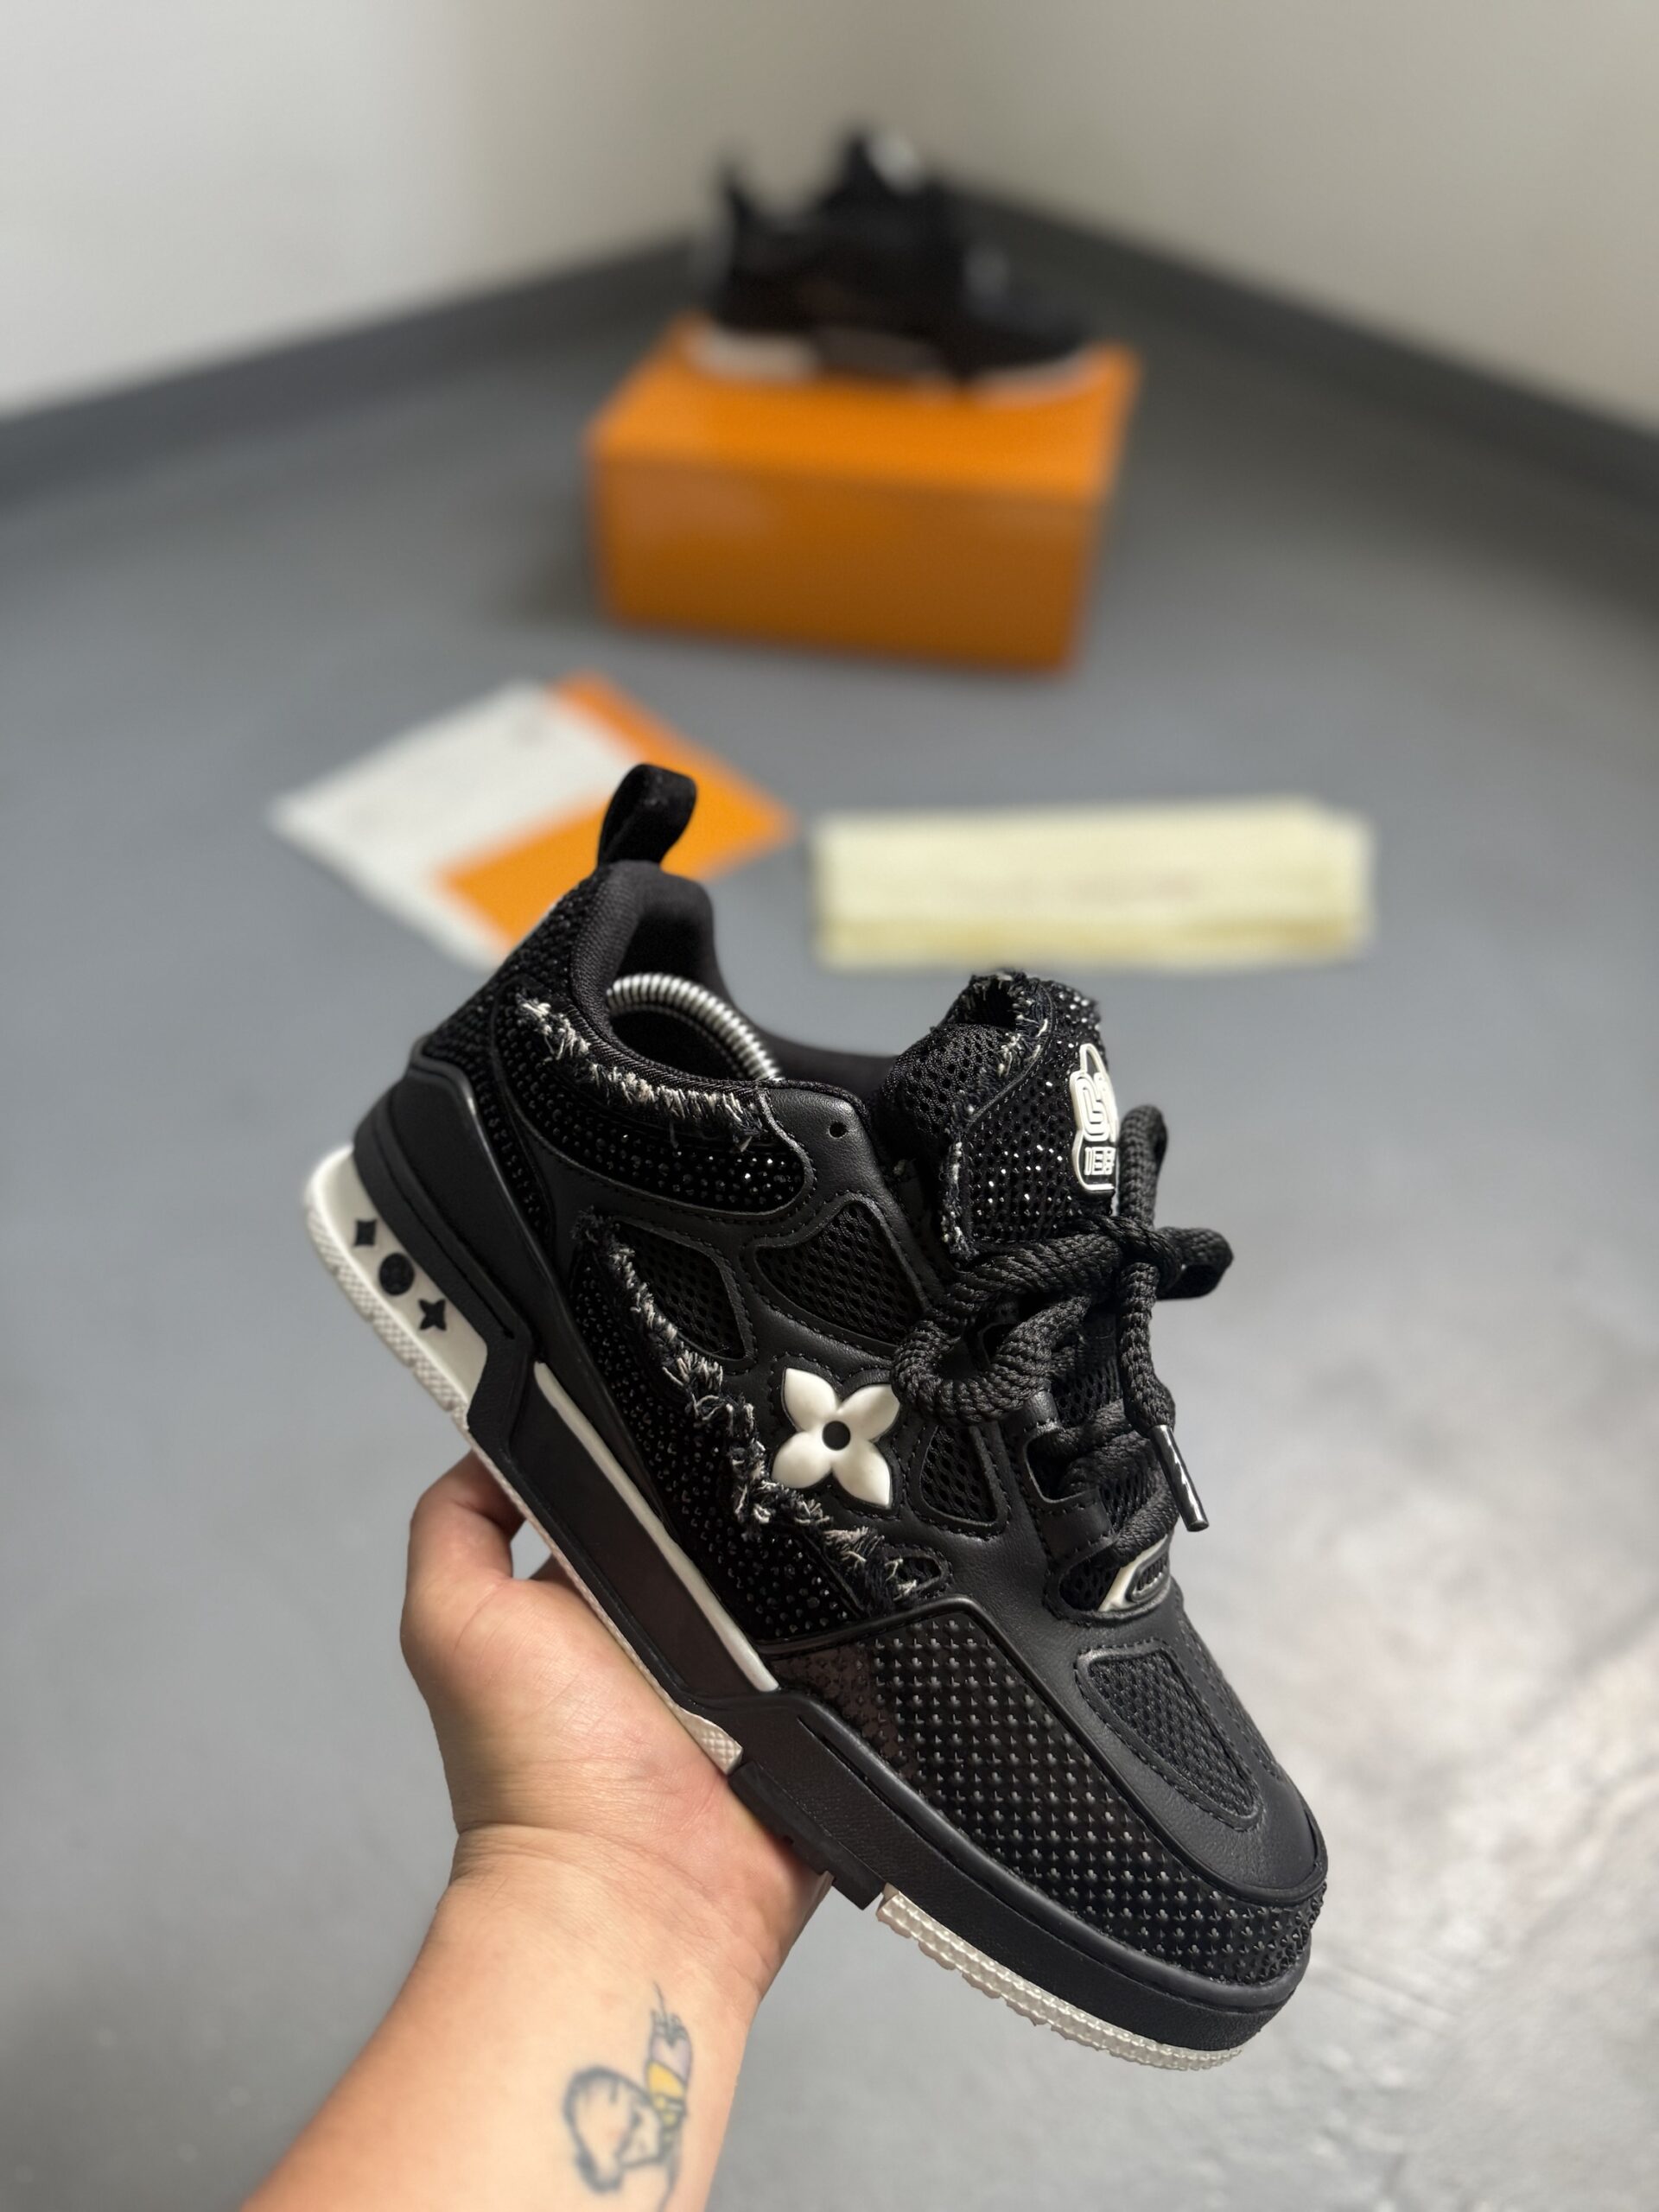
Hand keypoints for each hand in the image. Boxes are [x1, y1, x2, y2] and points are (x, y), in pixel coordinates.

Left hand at [401, 1455, 823, 2017]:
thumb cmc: (535, 1777)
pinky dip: (855, 1625)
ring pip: (794, 1576)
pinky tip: (849, 1598)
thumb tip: (491, 1444)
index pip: (632, 1492)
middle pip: (720, 1525)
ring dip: (803, 1558)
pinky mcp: (813, 1714)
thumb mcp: (452, 1624)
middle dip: (740, 1496)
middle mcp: (669, 1631)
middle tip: (761, 1471)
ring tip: (805, 1535)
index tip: (682, 1409)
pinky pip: (854, 1645)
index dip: (652, 1455)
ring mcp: (746, 1673)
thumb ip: (456, 1527)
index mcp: (590, 1600)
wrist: (636, 1896)